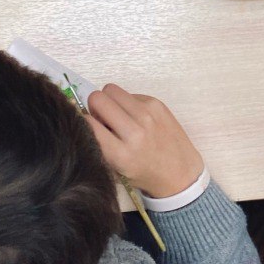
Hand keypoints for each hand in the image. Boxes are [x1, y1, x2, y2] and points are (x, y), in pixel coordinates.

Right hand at [86, 85, 204, 198]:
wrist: (179, 172)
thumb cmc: (144, 174)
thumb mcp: (115, 169)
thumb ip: (99, 144)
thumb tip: (83, 115)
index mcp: (120, 154)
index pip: (88, 123)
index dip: (83, 122)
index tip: (88, 126)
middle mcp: (134, 131)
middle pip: (98, 98)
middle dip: (95, 107)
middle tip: (103, 119)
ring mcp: (147, 114)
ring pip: (111, 89)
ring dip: (110, 101)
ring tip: (118, 116)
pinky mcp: (156, 103)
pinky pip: (129, 93)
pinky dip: (127, 103)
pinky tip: (135, 117)